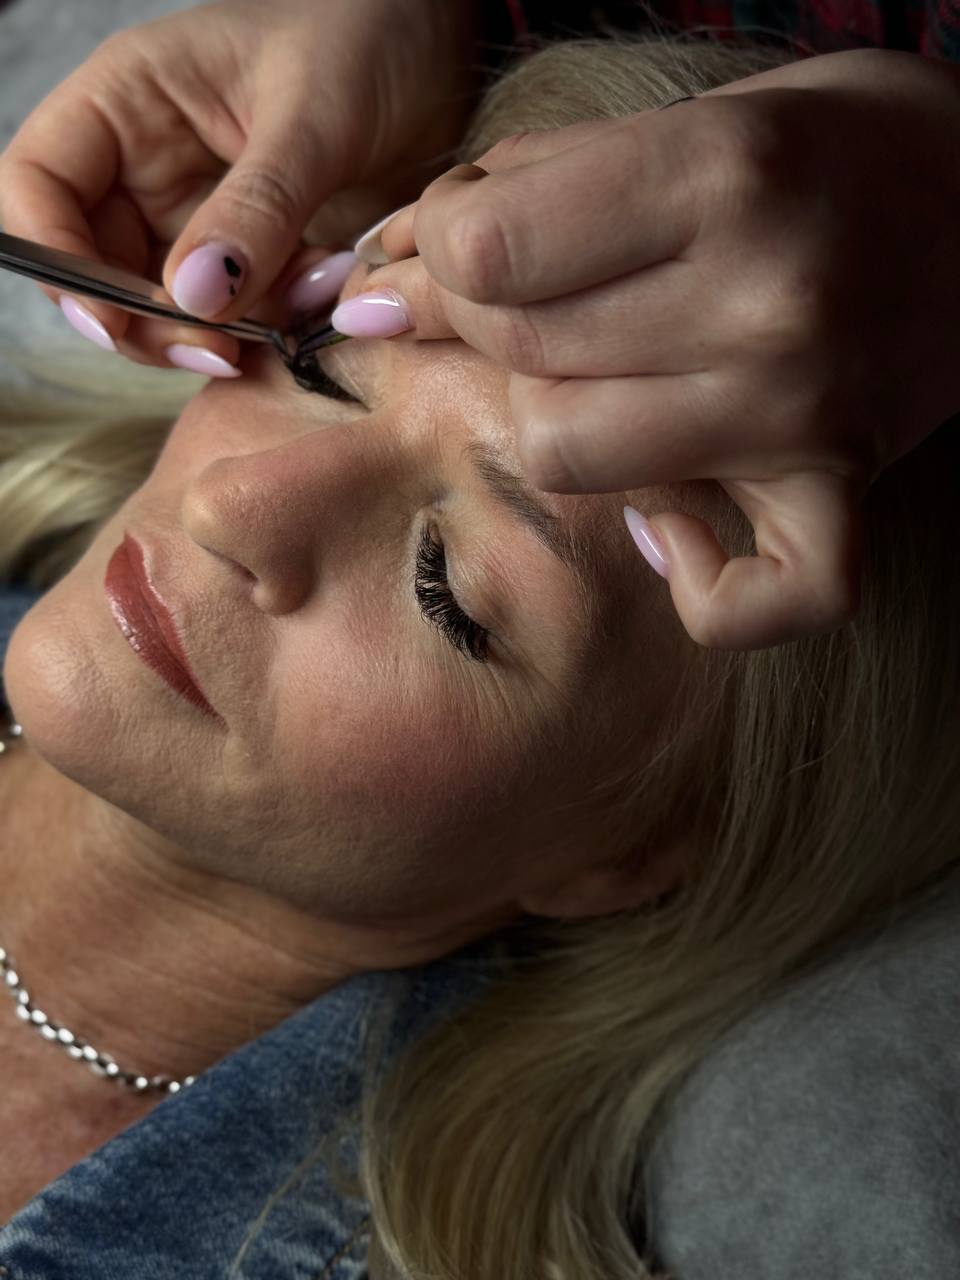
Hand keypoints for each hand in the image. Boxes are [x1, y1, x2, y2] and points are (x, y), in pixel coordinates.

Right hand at [0, 0, 477, 372]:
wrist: (446, 55)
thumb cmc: (373, 36)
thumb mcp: (316, 115)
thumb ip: (256, 205)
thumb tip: (193, 297)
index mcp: (130, 99)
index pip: (40, 184)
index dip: (55, 259)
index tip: (111, 319)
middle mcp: (148, 163)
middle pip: (93, 268)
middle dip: (141, 323)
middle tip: (215, 351)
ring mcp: (198, 216)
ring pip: (163, 306)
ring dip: (210, 336)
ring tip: (283, 324)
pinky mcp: (253, 256)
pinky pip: (235, 315)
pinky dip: (265, 330)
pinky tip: (315, 305)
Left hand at [344, 49, 959, 648]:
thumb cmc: (833, 149)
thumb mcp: (694, 116)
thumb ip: (540, 178)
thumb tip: (396, 257)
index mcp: (721, 175)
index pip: (489, 252)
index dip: (441, 251)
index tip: (461, 243)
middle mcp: (764, 303)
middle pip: (519, 353)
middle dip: (480, 323)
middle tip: (517, 299)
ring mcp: (804, 414)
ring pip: (569, 460)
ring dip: (557, 424)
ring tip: (601, 385)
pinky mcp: (841, 495)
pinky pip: (751, 602)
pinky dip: (699, 585)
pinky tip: (676, 524)